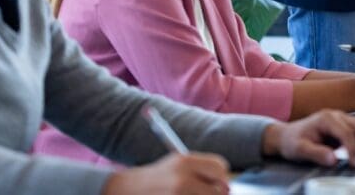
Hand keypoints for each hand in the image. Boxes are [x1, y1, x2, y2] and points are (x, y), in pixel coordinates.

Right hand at [102, 153, 228, 194]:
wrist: (126, 190)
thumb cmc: (158, 178)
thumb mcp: (178, 165)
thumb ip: (203, 171)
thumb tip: (228, 186)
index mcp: (185, 161)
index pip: (221, 168)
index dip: (221, 177)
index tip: (217, 183)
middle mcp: (182, 180)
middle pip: (219, 191)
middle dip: (214, 194)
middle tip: (201, 192)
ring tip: (185, 194)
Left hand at [262, 110, 354, 167]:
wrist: (287, 135)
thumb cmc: (292, 141)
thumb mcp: (299, 149)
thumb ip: (316, 154)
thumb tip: (333, 160)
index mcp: (326, 118)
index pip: (347, 132)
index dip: (353, 149)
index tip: (354, 163)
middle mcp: (337, 115)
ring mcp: (342, 119)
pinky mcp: (345, 125)